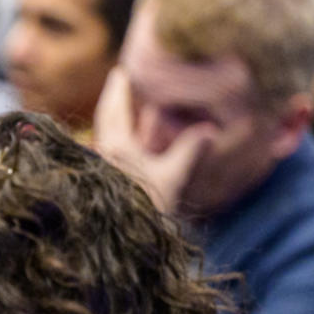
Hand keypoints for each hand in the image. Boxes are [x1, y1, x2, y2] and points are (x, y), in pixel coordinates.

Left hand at [92, 66, 211, 215]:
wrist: (127, 244)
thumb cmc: (147, 210)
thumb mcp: (173, 179)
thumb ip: (190, 152)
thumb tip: (211, 129)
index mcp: (115, 149)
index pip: (114, 110)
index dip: (119, 89)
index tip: (120, 70)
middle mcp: (103, 156)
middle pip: (107, 119)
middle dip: (114, 99)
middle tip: (119, 79)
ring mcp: (102, 169)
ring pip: (106, 134)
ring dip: (115, 117)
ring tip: (125, 102)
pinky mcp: (105, 181)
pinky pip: (109, 149)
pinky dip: (118, 136)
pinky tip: (127, 138)